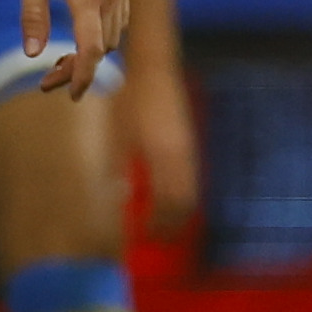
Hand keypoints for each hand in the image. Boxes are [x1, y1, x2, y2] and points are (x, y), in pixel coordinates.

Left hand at [22, 0, 127, 99]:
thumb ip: (33, 15)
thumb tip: (32, 54)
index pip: (91, 51)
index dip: (82, 77)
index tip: (71, 94)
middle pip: (102, 49)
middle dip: (79, 69)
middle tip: (50, 77)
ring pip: (113, 36)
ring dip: (92, 53)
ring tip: (62, 58)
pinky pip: (120, 19)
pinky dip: (103, 34)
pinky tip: (82, 32)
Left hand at [114, 59, 200, 237]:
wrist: (154, 72)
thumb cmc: (130, 102)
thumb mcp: (118, 135)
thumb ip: (119, 166)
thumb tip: (121, 197)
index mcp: (161, 156)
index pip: (165, 202)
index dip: (157, 223)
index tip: (145, 236)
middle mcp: (180, 157)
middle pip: (183, 203)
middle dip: (173, 224)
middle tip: (158, 239)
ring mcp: (188, 149)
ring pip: (192, 192)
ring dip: (181, 213)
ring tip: (167, 226)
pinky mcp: (190, 143)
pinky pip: (193, 179)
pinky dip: (185, 196)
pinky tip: (173, 202)